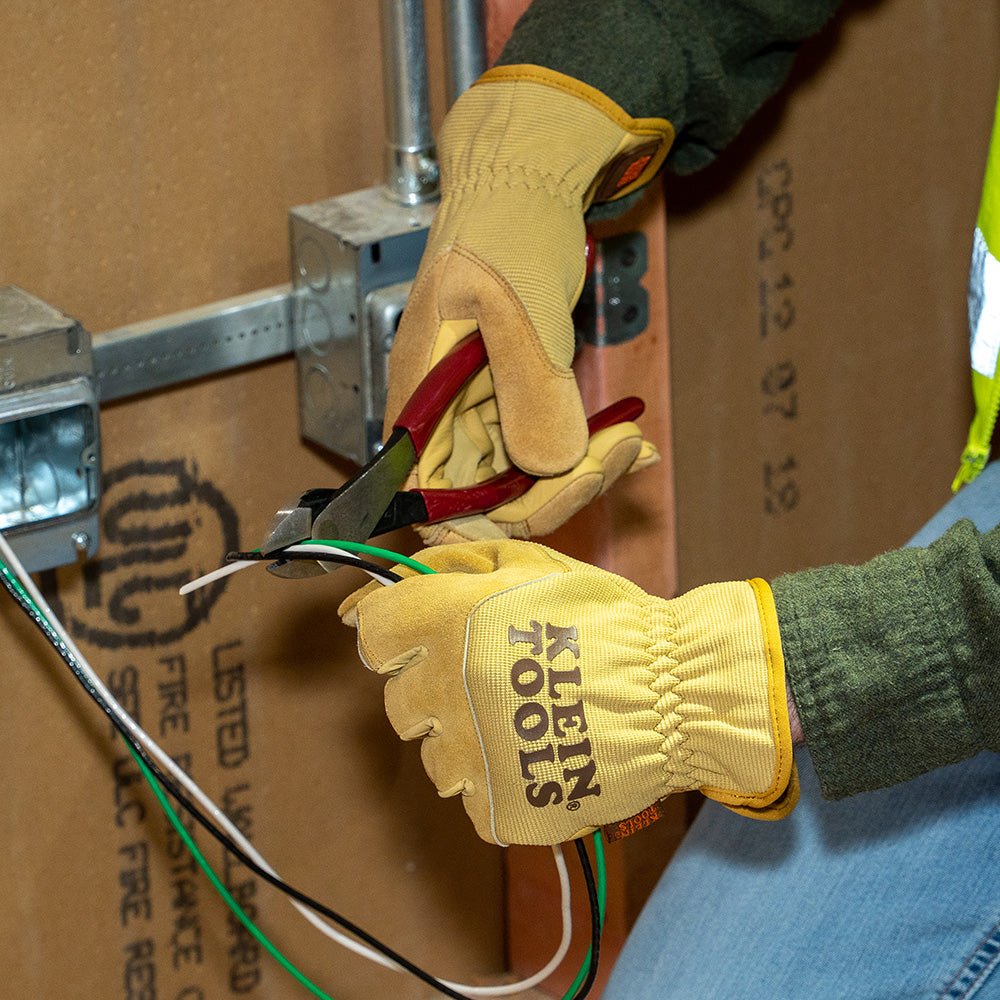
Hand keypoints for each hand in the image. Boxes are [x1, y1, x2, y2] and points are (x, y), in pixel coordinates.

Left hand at [340, 540, 797, 845]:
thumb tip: (389, 575)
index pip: (373, 633)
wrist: (674, 694)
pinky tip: (538, 754)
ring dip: (464, 736)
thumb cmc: (605, 621)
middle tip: (495, 674)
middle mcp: (444, 693)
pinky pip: (471, 794)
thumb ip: (453, 564)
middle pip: (399, 697)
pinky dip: (496, 779)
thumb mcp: (531, 564)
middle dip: (435, 684)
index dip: (398, 631)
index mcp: (447, 625)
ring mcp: (468, 758)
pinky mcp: (496, 808)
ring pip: (433, 753)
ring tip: (525, 718)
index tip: (424, 636)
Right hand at [387, 66, 672, 541]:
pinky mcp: (512, 406)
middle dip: (559, 490)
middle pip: (489, 504)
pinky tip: (625, 436)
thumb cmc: (504, 230)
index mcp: (418, 404)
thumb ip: (526, 384)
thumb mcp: (513, 304)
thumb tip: (550, 463)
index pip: (440, 501)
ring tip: (630, 438)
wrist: (523, 193)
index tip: (564, 481)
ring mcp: (477, 418)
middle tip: (619, 447)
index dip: (499, 514)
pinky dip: (587, 451)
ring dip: (582, 472)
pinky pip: (544, 451)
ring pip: (523, 484)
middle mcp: (440, 424)